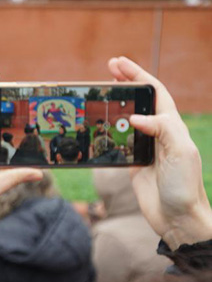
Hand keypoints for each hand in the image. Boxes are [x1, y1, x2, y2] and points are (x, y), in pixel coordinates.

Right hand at [108, 56, 211, 248]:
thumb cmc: (184, 186)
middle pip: (140, 101)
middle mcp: (159, 134)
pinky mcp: (134, 164)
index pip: (155, 92)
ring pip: (127, 119)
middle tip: (107, 70)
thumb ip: (162, 129)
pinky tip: (97, 127)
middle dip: (125, 84)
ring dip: (114, 105)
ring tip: (99, 94)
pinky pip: (118, 142)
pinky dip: (107, 131)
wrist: (178, 218)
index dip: (138, 76)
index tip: (119, 63)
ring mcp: (146, 149)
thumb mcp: (180, 153)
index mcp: (172, 126)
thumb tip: (135, 117)